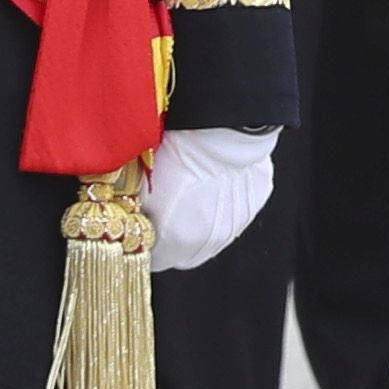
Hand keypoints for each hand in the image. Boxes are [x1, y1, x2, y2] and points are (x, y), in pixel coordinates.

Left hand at [144, 126, 277, 269]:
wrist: (217, 126)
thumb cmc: (177, 152)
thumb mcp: (141, 187)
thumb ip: (139, 216)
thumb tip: (134, 223)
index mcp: (178, 240)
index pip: (158, 262)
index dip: (150, 243)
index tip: (146, 228)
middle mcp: (210, 240)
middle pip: (186, 255)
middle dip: (174, 239)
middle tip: (166, 212)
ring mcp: (236, 222)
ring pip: (213, 236)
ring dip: (201, 222)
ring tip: (192, 193)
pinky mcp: (254, 202)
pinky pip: (236, 212)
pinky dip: (225, 203)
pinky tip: (215, 181)